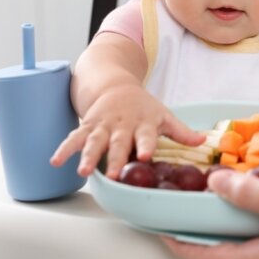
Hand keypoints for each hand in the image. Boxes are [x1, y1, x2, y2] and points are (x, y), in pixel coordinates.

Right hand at [50, 85, 203, 178]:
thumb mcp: (164, 115)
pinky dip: (64, 149)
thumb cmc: (143, 106)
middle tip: (113, 174)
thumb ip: (181, 131)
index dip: (147, 145)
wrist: (115, 85)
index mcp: (143, 123)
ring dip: (87, 156)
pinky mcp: (87, 126)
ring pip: (94, 141)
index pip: (146, 136)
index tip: (147, 156)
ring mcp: (103, 125)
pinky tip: (55, 161)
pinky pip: (74, 137)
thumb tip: (203, 141)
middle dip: (114, 158)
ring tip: (81, 171)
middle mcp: (122, 125)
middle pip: (118, 143)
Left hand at [164, 171, 258, 258]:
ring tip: (213, 195)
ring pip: (245, 239)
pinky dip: (253, 212)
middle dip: (198, 230)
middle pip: (223, 249)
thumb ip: (254, 195)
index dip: (179, 243)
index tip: (158, 226)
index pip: (207, 257)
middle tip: (182, 205)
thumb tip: (215, 184)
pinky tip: (258, 191)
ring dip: (225, 219)